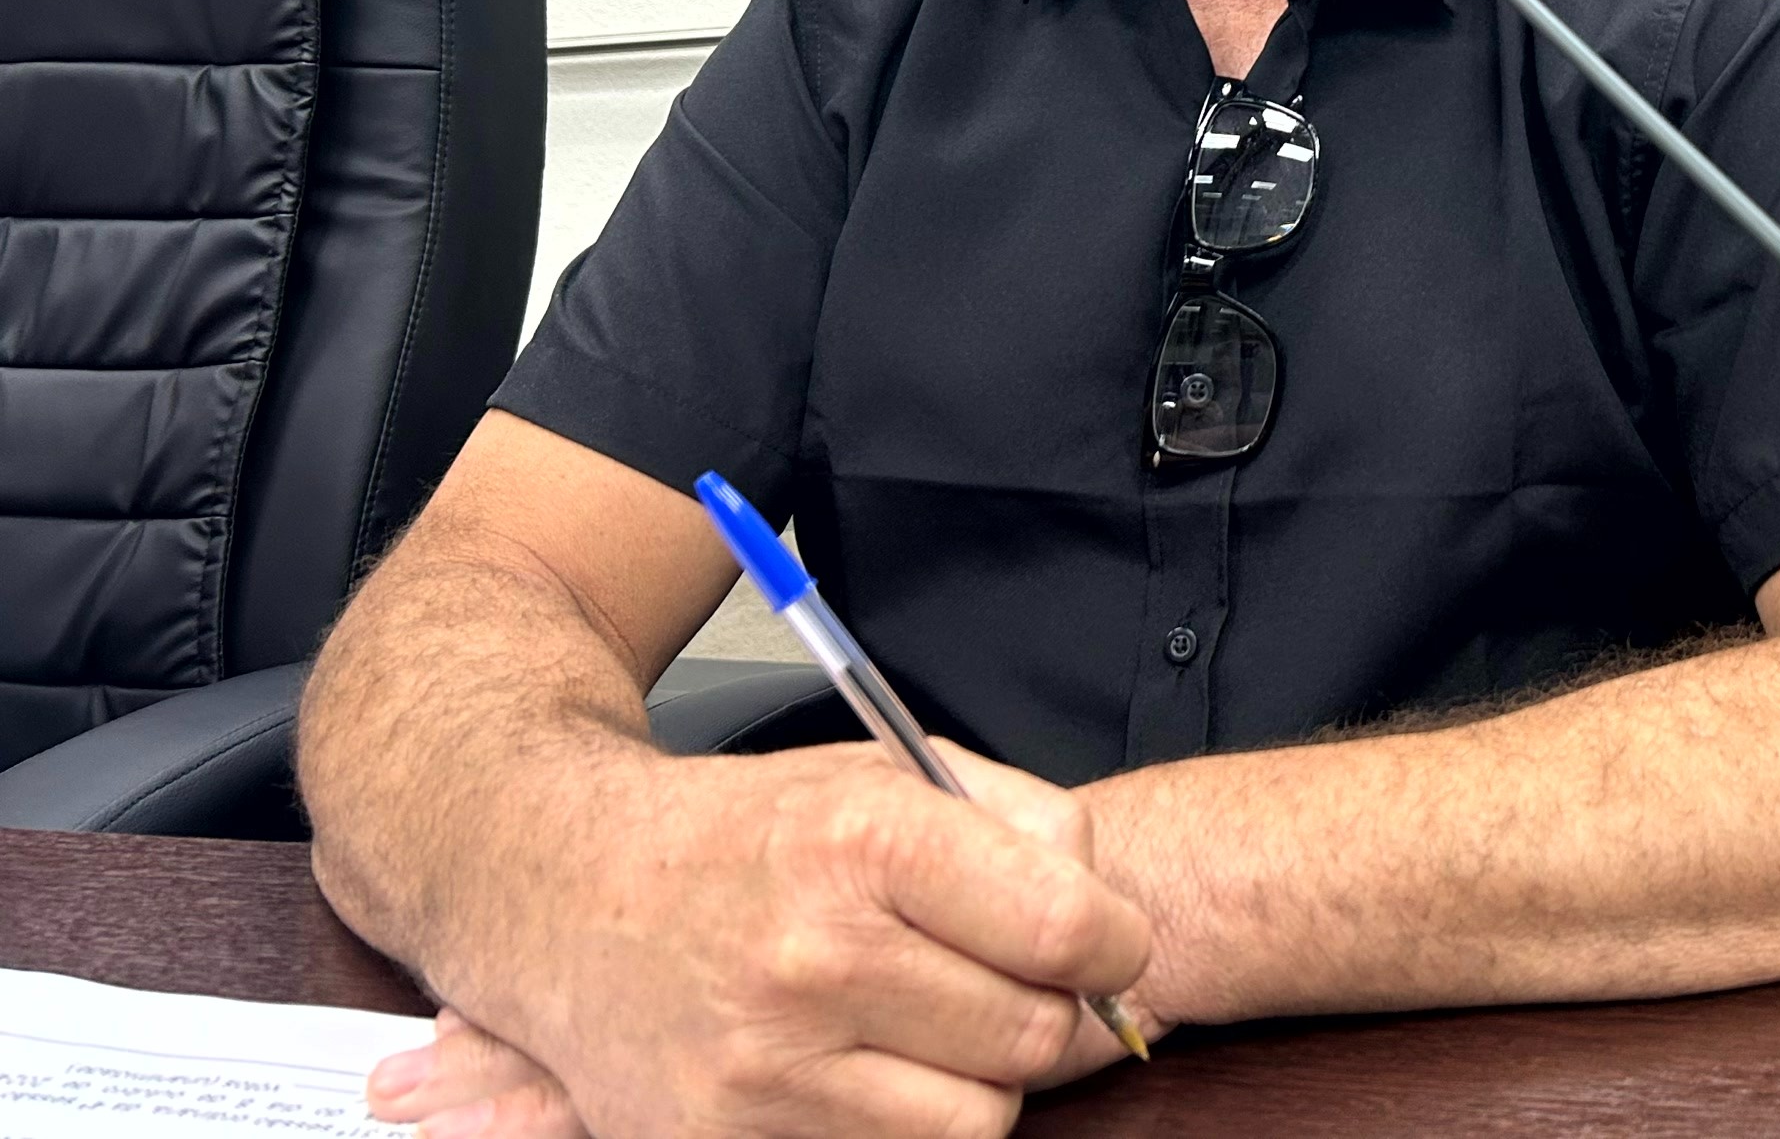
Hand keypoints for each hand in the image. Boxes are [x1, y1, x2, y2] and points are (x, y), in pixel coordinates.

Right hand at [374, 739, 1152, 1138]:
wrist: (565, 888)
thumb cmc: (747, 830)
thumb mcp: (888, 775)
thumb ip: (1024, 827)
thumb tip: (1115, 930)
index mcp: (862, 842)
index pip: (1064, 929)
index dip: (1114, 943)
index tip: (1106, 941)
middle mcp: (812, 958)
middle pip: (1031, 1036)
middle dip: (1045, 1008)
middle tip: (1006, 977)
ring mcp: (766, 1066)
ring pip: (976, 1120)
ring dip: (977, 1078)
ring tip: (931, 1022)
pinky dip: (903, 1120)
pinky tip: (867, 1063)